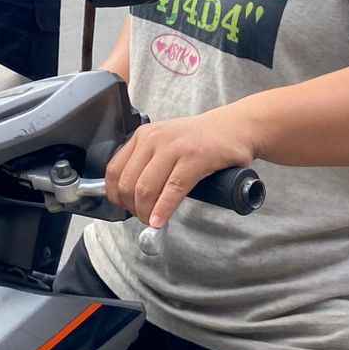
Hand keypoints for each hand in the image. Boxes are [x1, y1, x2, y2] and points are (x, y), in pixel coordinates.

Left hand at [105, 104, 257, 228]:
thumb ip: (146, 163)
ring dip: (145, 212)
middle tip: (141, 218)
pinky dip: (163, 210)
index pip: (114, 170)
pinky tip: (160, 221)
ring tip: (152, 221)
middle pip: (128, 183)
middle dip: (131, 208)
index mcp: (143, 136)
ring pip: (146, 188)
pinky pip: (172, 190)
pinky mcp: (195, 159)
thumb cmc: (199, 141)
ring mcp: (174, 148)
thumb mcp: (164, 144)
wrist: (234, 128)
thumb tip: (128, 195)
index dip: (115, 195)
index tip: (124, 208)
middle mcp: (154, 139)